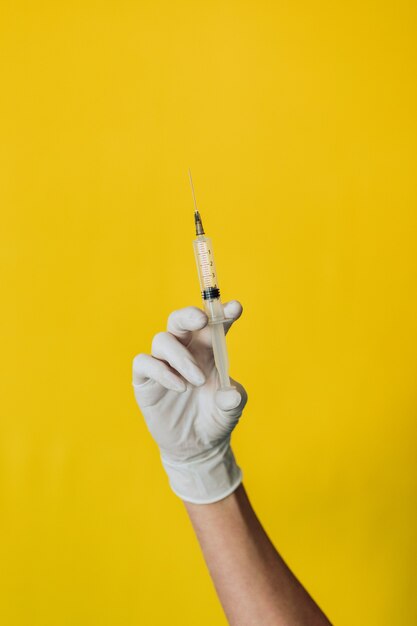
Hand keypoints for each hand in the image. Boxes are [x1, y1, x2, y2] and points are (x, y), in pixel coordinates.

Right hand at [132, 300, 247, 503]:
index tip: (236, 308)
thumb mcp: (231, 410)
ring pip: (162, 339)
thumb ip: (233, 399)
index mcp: (208, 350)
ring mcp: (163, 363)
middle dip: (190, 314)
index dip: (223, 313)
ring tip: (196, 380)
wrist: (197, 446)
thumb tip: (230, 394)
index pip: (213, 324)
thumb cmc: (216, 419)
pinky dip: (162, 371)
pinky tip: (179, 386)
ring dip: (181, 356)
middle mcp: (184, 351)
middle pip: (180, 320)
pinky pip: (145, 362)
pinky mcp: (146, 380)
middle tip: (202, 319)